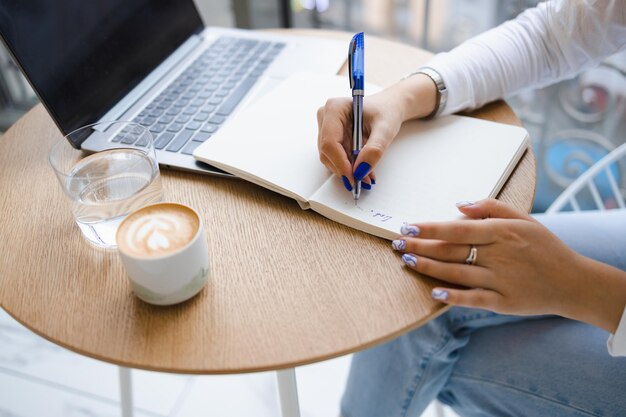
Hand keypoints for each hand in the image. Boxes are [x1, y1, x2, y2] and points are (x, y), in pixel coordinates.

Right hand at [317, 74, 436, 190]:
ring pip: (330, 158)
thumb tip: (360, 171)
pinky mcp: (329, 138)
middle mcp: (325, 117)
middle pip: (327, 152)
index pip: (329, 142)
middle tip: (365, 181)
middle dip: (346, 169)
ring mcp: (325, 128)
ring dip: (347, 170)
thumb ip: (374, 149)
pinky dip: (349, 167)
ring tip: (367, 176)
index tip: (354, 177)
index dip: (340, 163)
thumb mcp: (386, 129)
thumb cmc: (386, 112)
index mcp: (335, 108)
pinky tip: (362, 169)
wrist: (388, 108)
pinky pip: (335, 157)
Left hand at [393, 199, 586, 317]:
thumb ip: (491, 207)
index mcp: (501, 232)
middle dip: (420, 246)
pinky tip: (434, 292)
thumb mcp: (523, 219)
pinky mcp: (502, 302)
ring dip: (428, 267)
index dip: (429, 227)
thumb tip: (459, 203)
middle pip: (450, 250)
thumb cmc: (544, 246)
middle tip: (396, 243)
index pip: (456, 228)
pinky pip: (473, 299)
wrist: (572, 282)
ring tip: (406, 260)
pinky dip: (453, 297)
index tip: (407, 226)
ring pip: (456, 273)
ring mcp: (499, 280)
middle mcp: (498, 255)